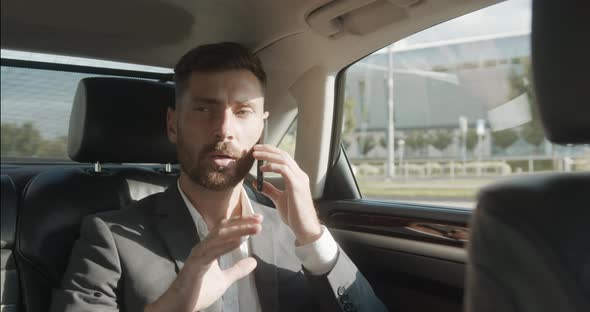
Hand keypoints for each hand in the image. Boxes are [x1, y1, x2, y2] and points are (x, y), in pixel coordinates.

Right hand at [145, 214, 262, 311]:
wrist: (179, 306)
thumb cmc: (198, 292)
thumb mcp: (224, 280)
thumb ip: (237, 269)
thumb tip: (254, 261)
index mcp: (209, 248)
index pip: (226, 229)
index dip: (241, 222)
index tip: (258, 219)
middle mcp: (203, 247)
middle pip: (223, 228)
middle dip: (242, 222)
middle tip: (259, 219)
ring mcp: (199, 255)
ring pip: (219, 236)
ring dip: (238, 231)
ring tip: (255, 228)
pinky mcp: (196, 265)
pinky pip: (212, 251)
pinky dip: (226, 245)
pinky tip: (240, 241)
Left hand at [252, 144, 321, 245]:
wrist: (304, 227)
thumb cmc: (294, 215)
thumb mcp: (278, 199)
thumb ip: (269, 189)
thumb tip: (257, 182)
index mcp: (296, 177)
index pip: (284, 158)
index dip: (271, 152)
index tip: (258, 150)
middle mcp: (300, 175)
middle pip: (283, 155)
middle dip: (268, 149)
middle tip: (254, 148)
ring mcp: (300, 179)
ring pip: (283, 159)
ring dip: (268, 155)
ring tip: (256, 154)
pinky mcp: (297, 186)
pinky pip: (284, 170)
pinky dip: (272, 166)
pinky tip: (263, 169)